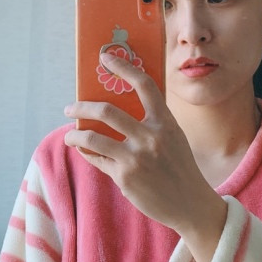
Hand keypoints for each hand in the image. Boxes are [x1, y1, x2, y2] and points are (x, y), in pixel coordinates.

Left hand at [64, 53, 226, 261]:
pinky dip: (87, 153)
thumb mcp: (173, 137)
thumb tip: (117, 107)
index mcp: (165, 122)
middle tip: (70, 107)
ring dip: (75, 134)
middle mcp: (150, 137)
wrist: (191, 204)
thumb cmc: (179, 167)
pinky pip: (97, 160)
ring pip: (92, 137)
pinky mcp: (125, 178)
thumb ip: (152, 122)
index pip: (144, 84)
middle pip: (106, 111)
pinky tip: (84, 150)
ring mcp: (136, 158)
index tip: (105, 57)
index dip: (123, 66)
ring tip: (71, 134)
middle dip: (81, 106)